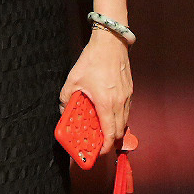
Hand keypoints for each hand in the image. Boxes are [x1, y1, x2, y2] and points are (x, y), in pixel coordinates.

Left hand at [60, 28, 132, 148]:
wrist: (111, 42)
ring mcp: (127, 97)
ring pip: (125, 121)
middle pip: (120, 131)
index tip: (100, 151)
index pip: (110, 133)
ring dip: (116, 128)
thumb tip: (63, 110)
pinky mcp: (130, 91)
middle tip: (101, 142)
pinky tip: (110, 112)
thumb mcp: (73, 80)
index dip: (106, 146)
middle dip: (111, 140)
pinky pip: (127, 110)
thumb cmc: (93, 60)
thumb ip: (66, 98)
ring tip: (104, 128)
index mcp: (106, 103)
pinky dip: (120, 117)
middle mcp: (120, 103)